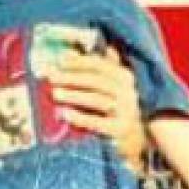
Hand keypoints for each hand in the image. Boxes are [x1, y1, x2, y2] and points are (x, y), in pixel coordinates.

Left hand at [50, 48, 144, 167]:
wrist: (138, 139)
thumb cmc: (120, 107)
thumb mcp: (115, 85)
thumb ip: (101, 66)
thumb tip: (77, 49)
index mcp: (125, 76)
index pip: (100, 65)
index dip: (79, 61)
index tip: (59, 59)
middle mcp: (128, 92)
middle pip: (96, 81)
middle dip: (72, 77)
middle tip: (51, 76)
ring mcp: (126, 111)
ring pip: (97, 100)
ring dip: (74, 95)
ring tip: (55, 93)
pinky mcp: (120, 130)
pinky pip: (98, 123)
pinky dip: (81, 118)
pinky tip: (65, 114)